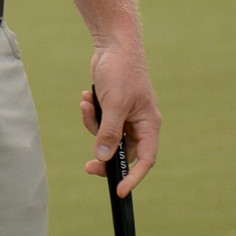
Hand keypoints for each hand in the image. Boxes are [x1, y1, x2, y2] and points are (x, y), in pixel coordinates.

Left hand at [82, 51, 160, 196]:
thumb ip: (109, 132)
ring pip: (107, 136)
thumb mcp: (115, 104)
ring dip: (93, 125)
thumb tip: (103, 157)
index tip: (120, 191)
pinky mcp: (112, 107)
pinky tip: (86, 97)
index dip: (134, 177)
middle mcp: (139, 123)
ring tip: (86, 104)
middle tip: (88, 165)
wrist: (113, 44)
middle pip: (124, 152)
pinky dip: (91, 112)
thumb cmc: (121, 71)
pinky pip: (100, 121)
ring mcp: (125, 115)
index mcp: (149, 124)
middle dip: (104, 154)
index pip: (146, 159)